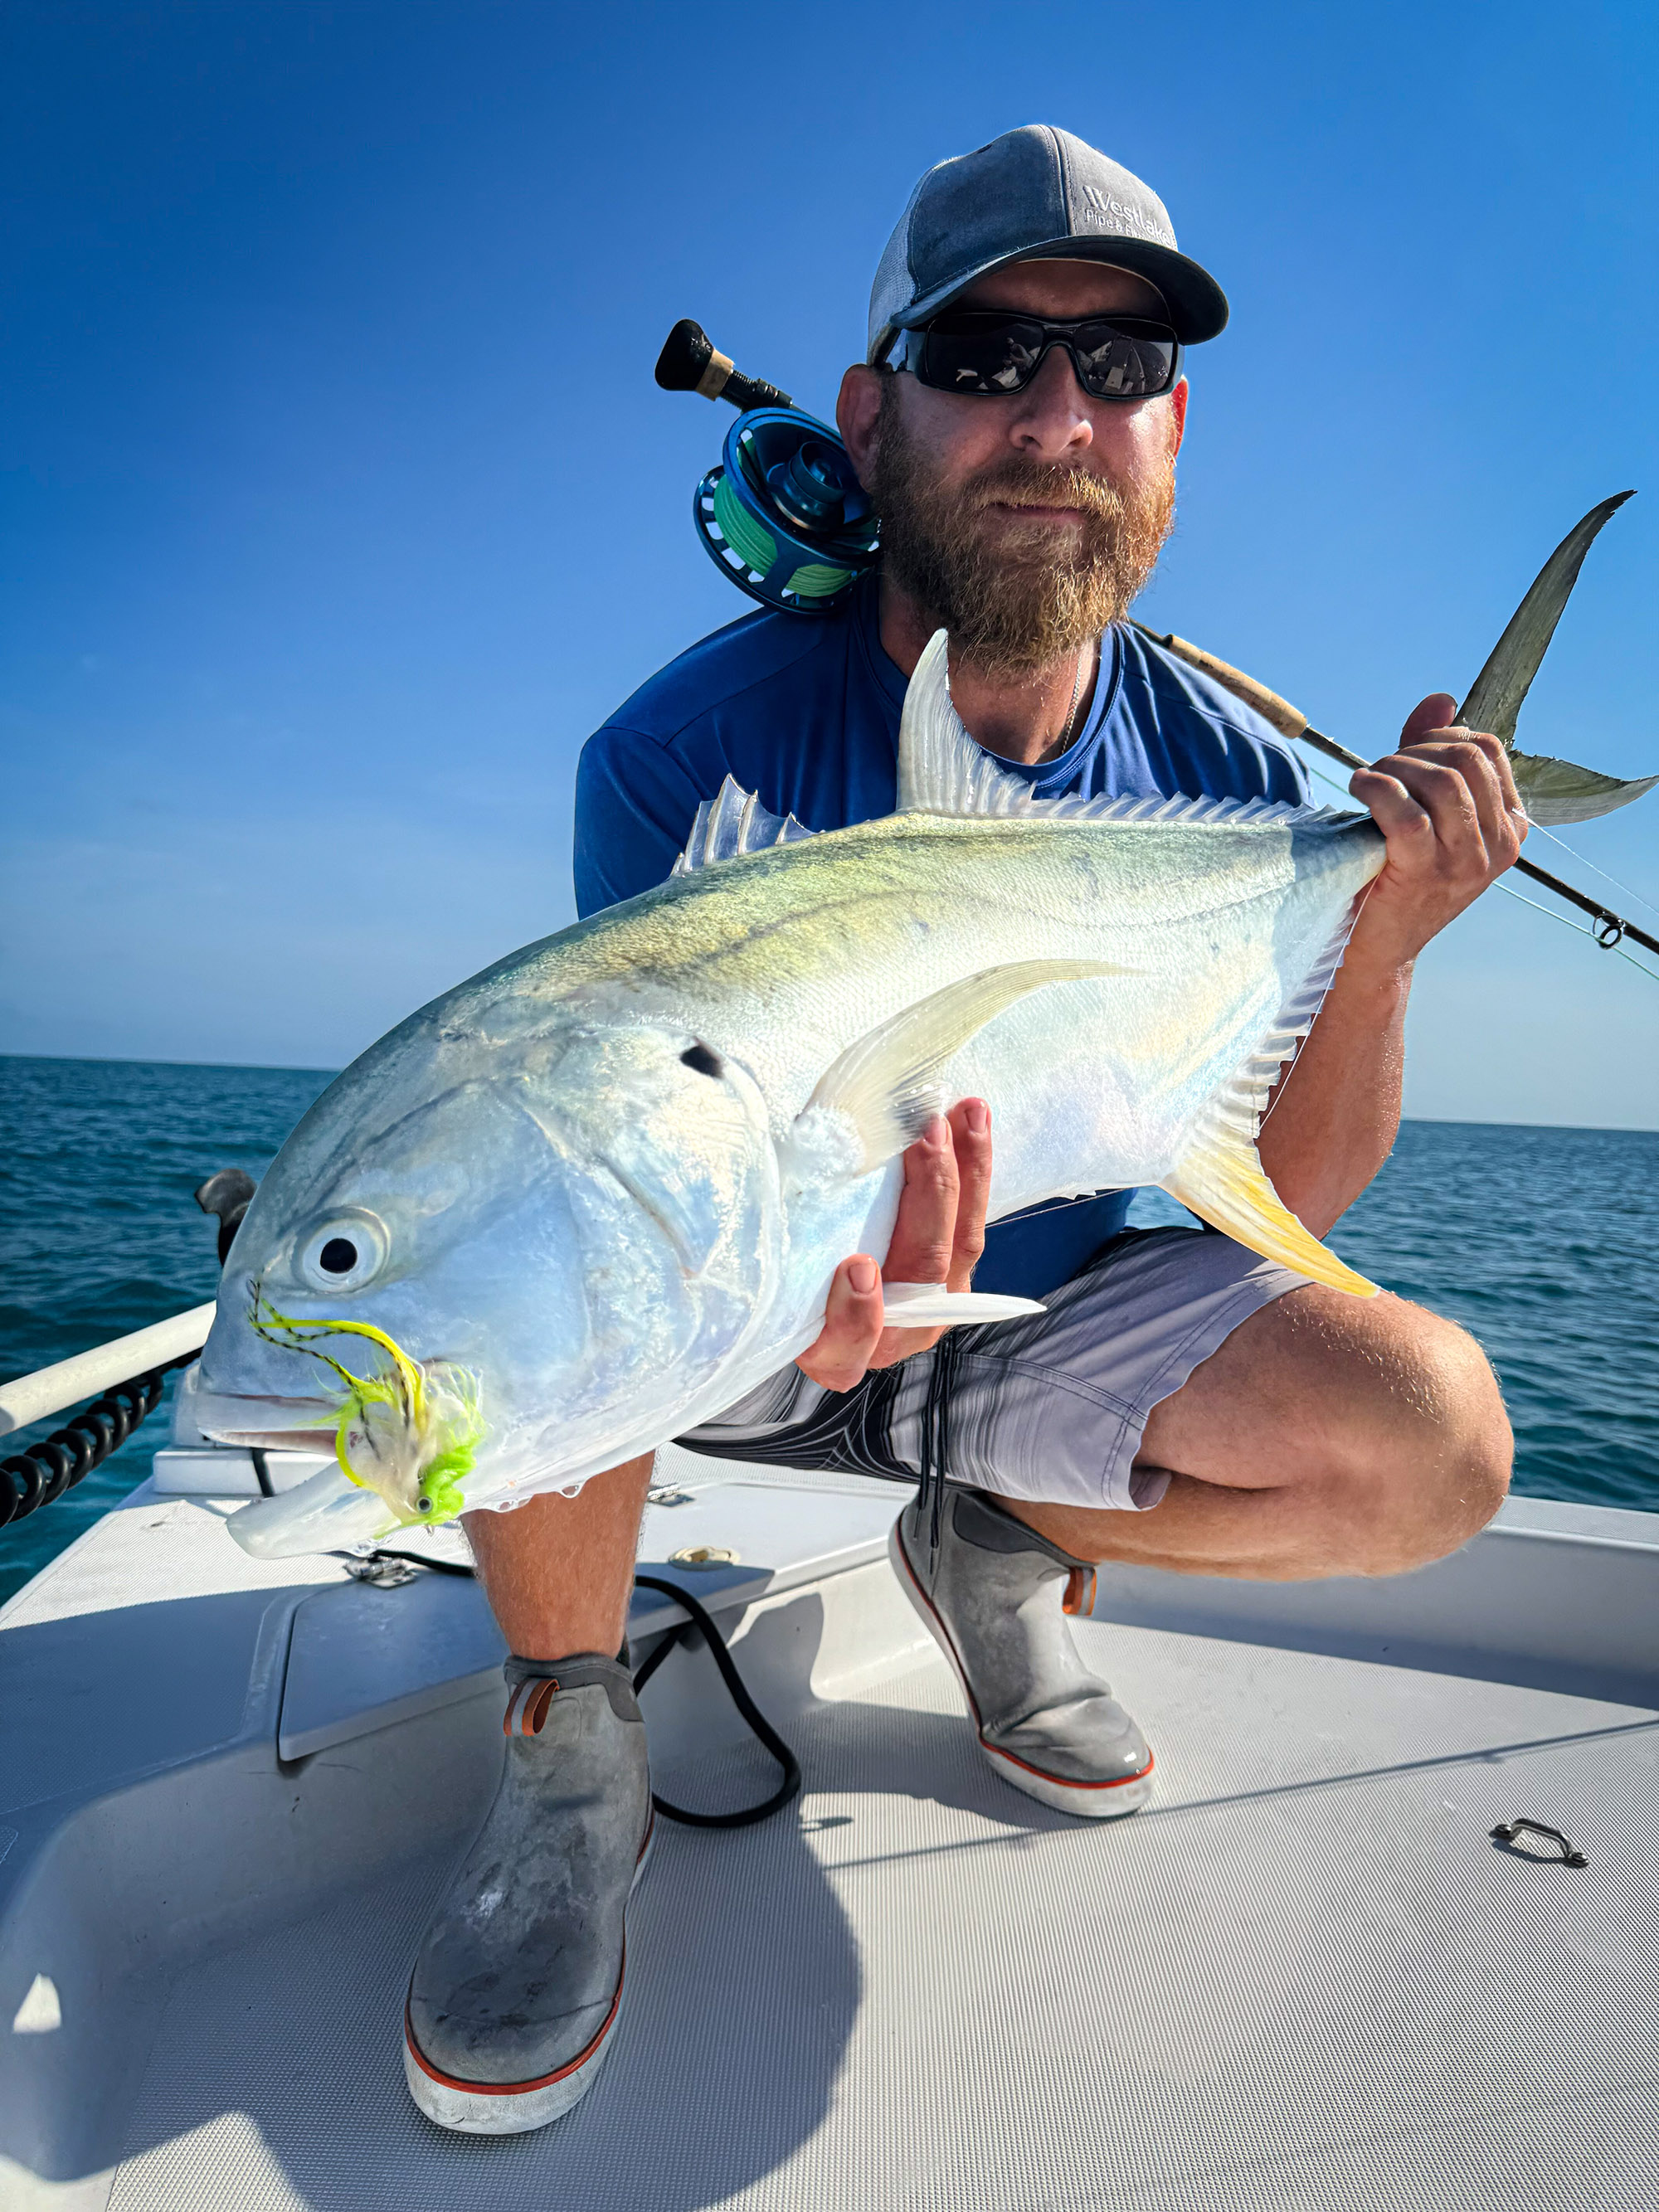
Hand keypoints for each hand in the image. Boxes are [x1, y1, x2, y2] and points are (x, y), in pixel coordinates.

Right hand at [795, 1099, 991, 1393]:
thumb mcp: (773, 1256)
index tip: (857, 1267)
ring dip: (963, 1172)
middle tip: (924, 1137)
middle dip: (929, 1200)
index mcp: (835, 1352)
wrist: (815, 1274)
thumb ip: (782, 1227)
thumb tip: (778, 1161)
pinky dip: (973, 1167)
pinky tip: (971, 1118)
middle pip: (921, 1273)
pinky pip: (970, 1220)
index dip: (857, 1314)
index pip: (848, 1345)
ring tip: (963, 1113)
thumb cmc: (782, 1263)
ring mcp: (933, 1306)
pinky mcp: (956, 1270)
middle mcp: (891, 1337)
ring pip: (960, 1244)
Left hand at [1345, 695, 1526, 971]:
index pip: (1489, 751)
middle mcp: (1498, 845)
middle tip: (1383, 770)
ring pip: (1440, 781)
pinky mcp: (1425, 872)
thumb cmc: (1396, 876)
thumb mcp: (1427, 813)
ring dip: (1394, 769)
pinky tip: (1360, 789)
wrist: (1374, 949)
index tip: (1408, 756)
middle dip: (1415, 751)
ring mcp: (1466, 861)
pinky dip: (1377, 789)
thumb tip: (1442, 699)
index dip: (1442, 739)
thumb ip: (1433, 755)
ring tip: (1369, 782)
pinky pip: (1405, 810)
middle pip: (1466, 759)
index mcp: (1509, 828)